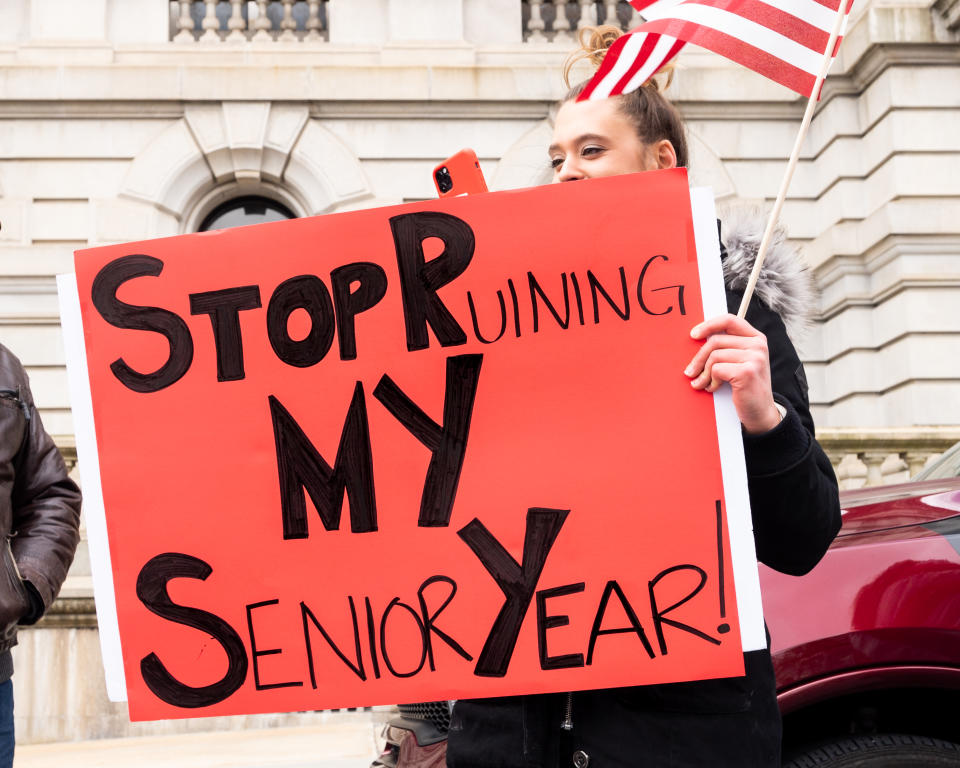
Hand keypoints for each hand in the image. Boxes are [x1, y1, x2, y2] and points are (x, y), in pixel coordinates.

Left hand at [684, 314, 780, 433]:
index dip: (708, 325)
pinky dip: (710, 381)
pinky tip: (713, 388)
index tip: (693, 335)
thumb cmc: (745, 386)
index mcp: (756, 338)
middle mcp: (758, 345)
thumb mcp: (739, 362)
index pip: (729, 320)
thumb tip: (697, 339)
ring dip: (703, 373)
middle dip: (698, 358)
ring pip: (714, 356)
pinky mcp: (747, 372)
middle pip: (715, 340)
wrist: (760, 412)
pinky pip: (716, 369)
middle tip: (690, 372)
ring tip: (702, 383)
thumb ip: (726, 348)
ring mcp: (755, 357)